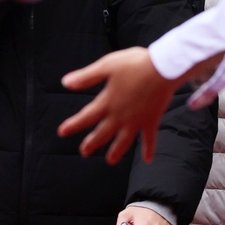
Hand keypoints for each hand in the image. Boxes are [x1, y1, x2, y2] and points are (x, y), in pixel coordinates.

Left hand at [60, 47, 178, 163]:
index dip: (74, 125)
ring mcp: (136, 120)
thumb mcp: (107, 66)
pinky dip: (149, 149)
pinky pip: (149, 138)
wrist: (162, 68)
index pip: (87, 116)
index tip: (62, 132)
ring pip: (123, 141)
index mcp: (108, 101)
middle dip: (92, 143)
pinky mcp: (151, 120)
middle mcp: (120, 115)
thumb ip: (86, 77)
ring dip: (116, 152)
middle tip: (84, 152)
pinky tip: (148, 160)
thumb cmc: (135, 64)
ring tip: (110, 161)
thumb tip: (65, 83)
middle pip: (103, 133)